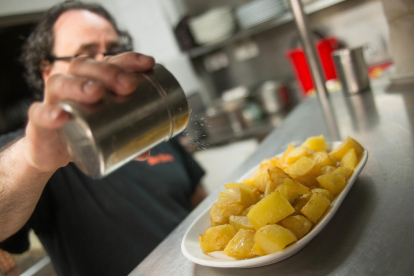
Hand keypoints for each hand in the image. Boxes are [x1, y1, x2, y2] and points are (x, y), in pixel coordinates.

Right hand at [24, 52, 154, 173]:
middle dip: (108, 71)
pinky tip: (61, 115)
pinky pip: (39, 113)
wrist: (50, 153)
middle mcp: (70, 84)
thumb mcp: (106, 132)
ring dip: (79, 84)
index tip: (148, 64)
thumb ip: (127, 139)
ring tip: (97, 92)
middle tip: (128, 84)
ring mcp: (53, 100)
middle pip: (84, 66)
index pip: (108, 62)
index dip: (127, 60)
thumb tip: (147, 151)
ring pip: (60, 82)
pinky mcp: (38, 122)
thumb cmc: (82, 132)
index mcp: (90, 81)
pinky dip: (49, 113)